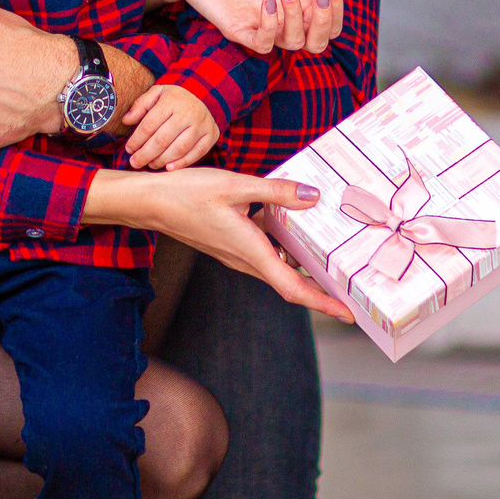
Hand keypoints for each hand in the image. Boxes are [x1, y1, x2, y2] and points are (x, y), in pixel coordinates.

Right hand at [84, 166, 350, 319]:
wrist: (149, 202)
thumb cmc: (187, 194)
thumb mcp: (236, 185)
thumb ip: (276, 191)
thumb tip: (313, 196)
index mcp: (250, 251)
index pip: (292, 287)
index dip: (322, 302)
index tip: (347, 313)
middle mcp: (244, 260)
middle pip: (289, 283)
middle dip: (320, 290)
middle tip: (350, 290)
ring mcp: (235, 255)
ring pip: (277, 268)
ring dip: (303, 270)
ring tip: (330, 260)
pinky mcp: (230, 245)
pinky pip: (264, 254)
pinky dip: (284, 249)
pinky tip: (291, 226)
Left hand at [122, 85, 217, 168]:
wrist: (205, 96)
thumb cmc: (175, 99)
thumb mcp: (157, 93)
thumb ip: (140, 105)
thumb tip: (126, 120)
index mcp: (172, 101)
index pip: (149, 124)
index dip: (137, 139)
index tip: (129, 149)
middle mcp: (188, 113)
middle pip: (162, 139)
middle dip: (145, 154)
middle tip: (135, 162)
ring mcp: (201, 125)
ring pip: (179, 149)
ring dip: (161, 160)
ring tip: (150, 164)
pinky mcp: (211, 135)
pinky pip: (196, 153)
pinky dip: (181, 163)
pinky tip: (168, 168)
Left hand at [161, 0, 343, 55]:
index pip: (329, 21)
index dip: (336, 12)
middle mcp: (283, 16)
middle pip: (318, 41)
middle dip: (327, 23)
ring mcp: (262, 25)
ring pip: (295, 43)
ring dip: (298, 18)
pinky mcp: (239, 31)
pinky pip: (263, 45)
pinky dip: (271, 27)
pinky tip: (266, 2)